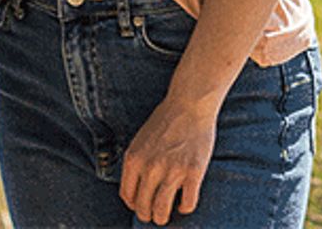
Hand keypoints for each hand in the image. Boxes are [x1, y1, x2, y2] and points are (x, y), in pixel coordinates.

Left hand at [119, 97, 216, 223]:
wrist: (189, 104)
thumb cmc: (165, 120)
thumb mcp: (140, 140)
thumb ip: (137, 164)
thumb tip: (136, 193)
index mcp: (134, 158)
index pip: (127, 196)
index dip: (134, 205)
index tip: (140, 206)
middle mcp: (150, 167)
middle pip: (143, 207)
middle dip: (148, 215)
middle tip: (154, 216)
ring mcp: (172, 170)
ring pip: (162, 210)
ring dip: (162, 217)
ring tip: (165, 216)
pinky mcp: (193, 172)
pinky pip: (187, 203)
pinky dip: (185, 208)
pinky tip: (184, 203)